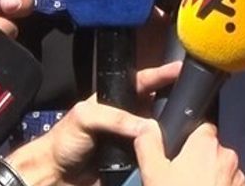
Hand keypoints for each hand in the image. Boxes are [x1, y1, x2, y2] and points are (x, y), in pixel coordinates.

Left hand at [4, 62, 182, 184]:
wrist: (55, 176)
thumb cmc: (63, 142)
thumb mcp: (84, 118)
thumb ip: (114, 117)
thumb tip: (146, 125)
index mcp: (114, 100)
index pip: (142, 81)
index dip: (161, 74)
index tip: (180, 68)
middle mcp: (126, 117)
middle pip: (155, 104)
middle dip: (171, 99)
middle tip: (189, 95)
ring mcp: (131, 139)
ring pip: (158, 129)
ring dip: (169, 127)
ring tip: (189, 121)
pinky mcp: (134, 159)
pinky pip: (153, 152)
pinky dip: (163, 150)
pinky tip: (175, 146)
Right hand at [135, 121, 244, 185]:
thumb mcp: (154, 174)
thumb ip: (149, 145)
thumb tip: (146, 125)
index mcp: (206, 145)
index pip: (202, 129)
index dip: (190, 141)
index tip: (181, 156)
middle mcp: (227, 156)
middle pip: (212, 152)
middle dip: (201, 163)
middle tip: (183, 182)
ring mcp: (239, 177)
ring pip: (223, 171)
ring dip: (212, 179)